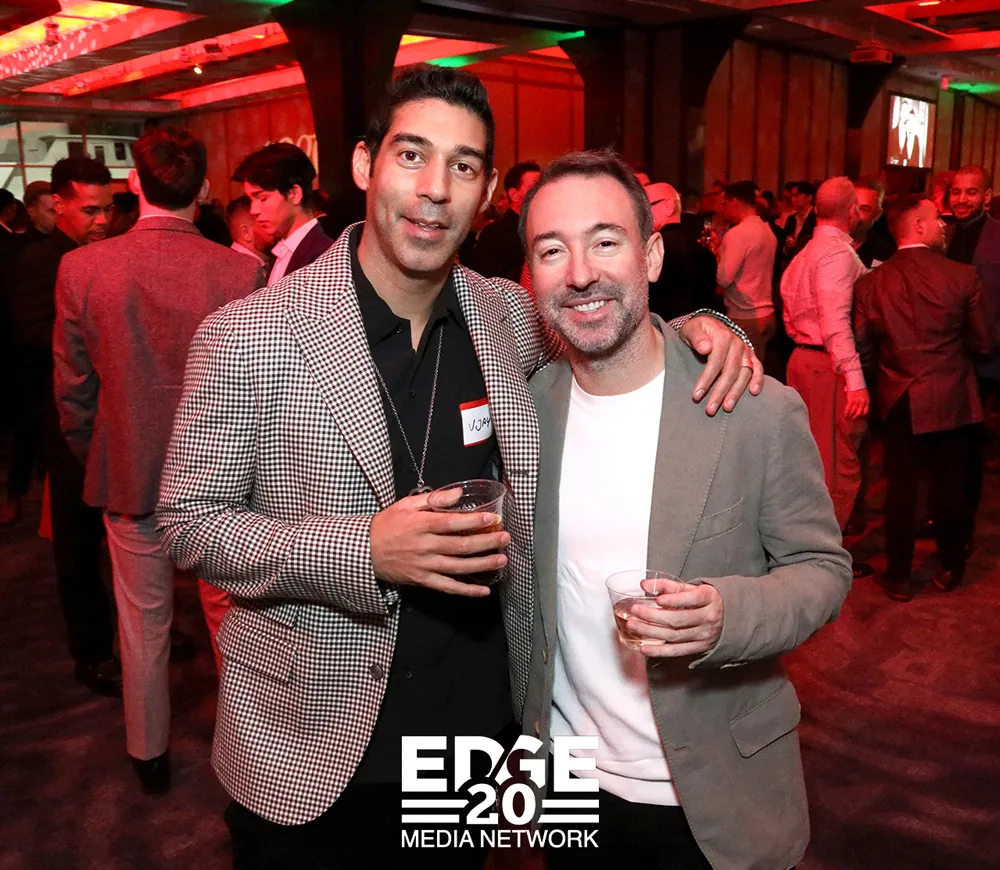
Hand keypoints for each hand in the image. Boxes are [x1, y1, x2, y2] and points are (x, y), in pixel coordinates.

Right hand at [370, 492, 509, 597]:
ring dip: (483, 565)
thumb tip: (458, 493)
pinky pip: (448, 587)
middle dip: (486, 543)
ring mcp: (425, 565)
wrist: (365, 551)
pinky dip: (466, 591)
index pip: (452, 523)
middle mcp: (425, 546)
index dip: (474, 522)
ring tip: (502, 560)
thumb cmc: (387, 525)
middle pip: (461, 546)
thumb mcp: (406, 505)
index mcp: (422, 525)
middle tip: (505, 538)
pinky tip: (483, 591)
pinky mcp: (423, 580)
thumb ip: (433, 499)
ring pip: (459, 567)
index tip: (493, 520)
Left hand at [626, 578, 723, 657]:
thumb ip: (667, 586)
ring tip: (634, 625)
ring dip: (650, 632)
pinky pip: (676, 651)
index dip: (673, 600)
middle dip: (653, 616)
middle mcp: (708, 617)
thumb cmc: (704, 601)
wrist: (726, 618)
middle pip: (678, 619)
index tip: (658, 599)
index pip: (691, 599)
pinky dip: (659, 651)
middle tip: (635, 611)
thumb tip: (645, 584)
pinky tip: (644, 648)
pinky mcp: (698, 648)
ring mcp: (703, 635)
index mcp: (708, 598)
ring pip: (674, 635)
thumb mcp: (690, 589)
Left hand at [679, 316, 764, 414]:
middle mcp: (737, 344)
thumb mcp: (691, 329)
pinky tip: (754, 393)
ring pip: (744, 373)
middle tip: (710, 409)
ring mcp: (745, 350)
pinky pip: (758, 368)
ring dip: (736, 392)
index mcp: (722, 337)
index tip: (696, 395)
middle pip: (730, 371)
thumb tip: (705, 348)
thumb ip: (697, 337)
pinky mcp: (751, 356)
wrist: (709, 324)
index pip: (715, 362)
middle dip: (720, 392)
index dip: (707, 379)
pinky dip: (758, 380)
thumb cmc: (697, 330)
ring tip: (727, 408)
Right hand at [844, 387, 869, 419]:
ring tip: (847, 417)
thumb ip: (863, 399)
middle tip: (852, 418)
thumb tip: (858, 405)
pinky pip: (848, 409)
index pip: (865, 411)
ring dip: (850, 415)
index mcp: (867, 400)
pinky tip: (845, 414)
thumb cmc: (859, 386)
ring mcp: (857, 402)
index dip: (862, 415)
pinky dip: (846, 413)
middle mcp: (862, 402)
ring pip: (853, 412)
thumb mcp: (864, 393)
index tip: (859, 416)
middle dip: (855, 416)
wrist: (855, 381)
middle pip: (859, 413)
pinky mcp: (851, 401)